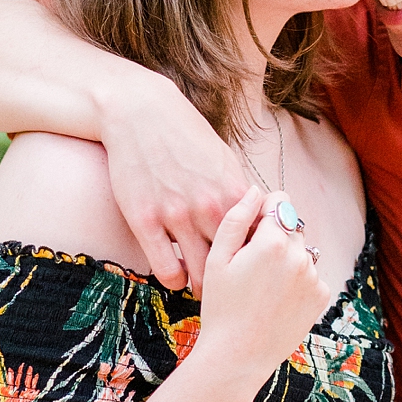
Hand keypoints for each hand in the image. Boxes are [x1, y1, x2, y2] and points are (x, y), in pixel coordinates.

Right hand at [98, 73, 247, 294]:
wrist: (141, 112)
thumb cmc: (187, 136)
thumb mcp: (225, 162)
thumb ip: (240, 196)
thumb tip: (259, 224)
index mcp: (235, 194)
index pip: (259, 244)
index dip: (259, 261)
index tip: (255, 268)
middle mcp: (210, 208)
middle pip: (235, 266)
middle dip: (237, 281)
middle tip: (234, 288)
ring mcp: (176, 215)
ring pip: (202, 276)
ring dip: (205, 287)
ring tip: (205, 288)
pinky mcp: (144, 221)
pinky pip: (167, 271)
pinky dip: (175, 280)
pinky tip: (177, 273)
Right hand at [196, 186, 329, 382]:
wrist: (238, 357)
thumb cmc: (221, 308)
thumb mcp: (217, 259)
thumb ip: (236, 218)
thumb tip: (255, 191)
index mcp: (273, 242)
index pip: (278, 202)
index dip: (261, 213)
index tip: (248, 235)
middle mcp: (300, 256)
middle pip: (291, 226)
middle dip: (274, 237)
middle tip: (251, 266)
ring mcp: (314, 277)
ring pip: (302, 251)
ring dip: (287, 259)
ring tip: (263, 287)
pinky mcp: (322, 296)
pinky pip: (311, 275)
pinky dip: (297, 281)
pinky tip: (276, 299)